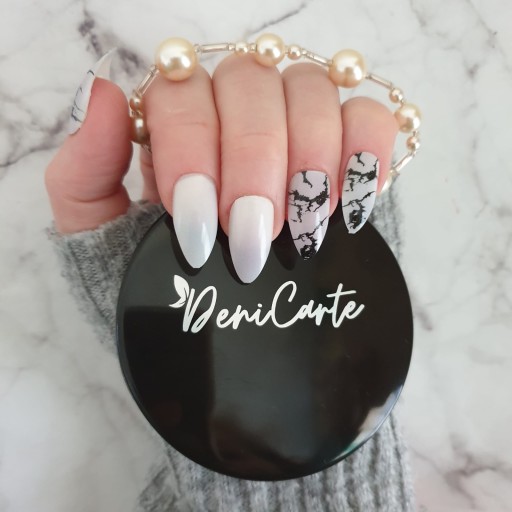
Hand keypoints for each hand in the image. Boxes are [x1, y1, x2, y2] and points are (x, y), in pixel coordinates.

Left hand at [45, 50, 397, 282]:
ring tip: (302, 230)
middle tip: (253, 237)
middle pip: (252, 86)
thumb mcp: (99, 231)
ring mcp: (292, 120)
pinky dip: (367, 150)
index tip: (198, 225)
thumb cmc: (151, 270)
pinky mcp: (343, 146)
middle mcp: (234, 104)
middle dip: (254, 165)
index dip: (193, 150)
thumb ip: (86, 168)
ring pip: (311, 92)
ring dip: (310, 161)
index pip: (183, 93)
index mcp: (172, 117)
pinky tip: (349, 203)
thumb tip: (101, 92)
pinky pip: (369, 115)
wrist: (209, 315)